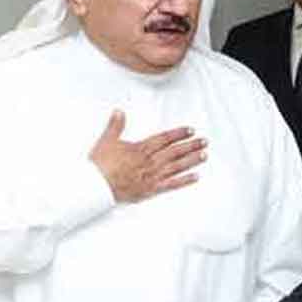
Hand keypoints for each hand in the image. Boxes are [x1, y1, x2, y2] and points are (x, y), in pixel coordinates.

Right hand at [89, 110, 205, 202]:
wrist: (97, 186)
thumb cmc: (101, 165)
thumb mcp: (107, 140)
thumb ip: (115, 125)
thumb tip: (119, 112)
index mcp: (141, 149)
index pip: (165, 138)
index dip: (179, 134)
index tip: (190, 130)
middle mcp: (150, 161)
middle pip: (175, 151)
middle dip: (191, 145)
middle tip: (204, 141)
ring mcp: (152, 175)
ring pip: (177, 166)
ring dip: (192, 160)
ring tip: (204, 155)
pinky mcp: (152, 189)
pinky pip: (172, 184)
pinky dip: (185, 181)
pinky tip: (196, 177)